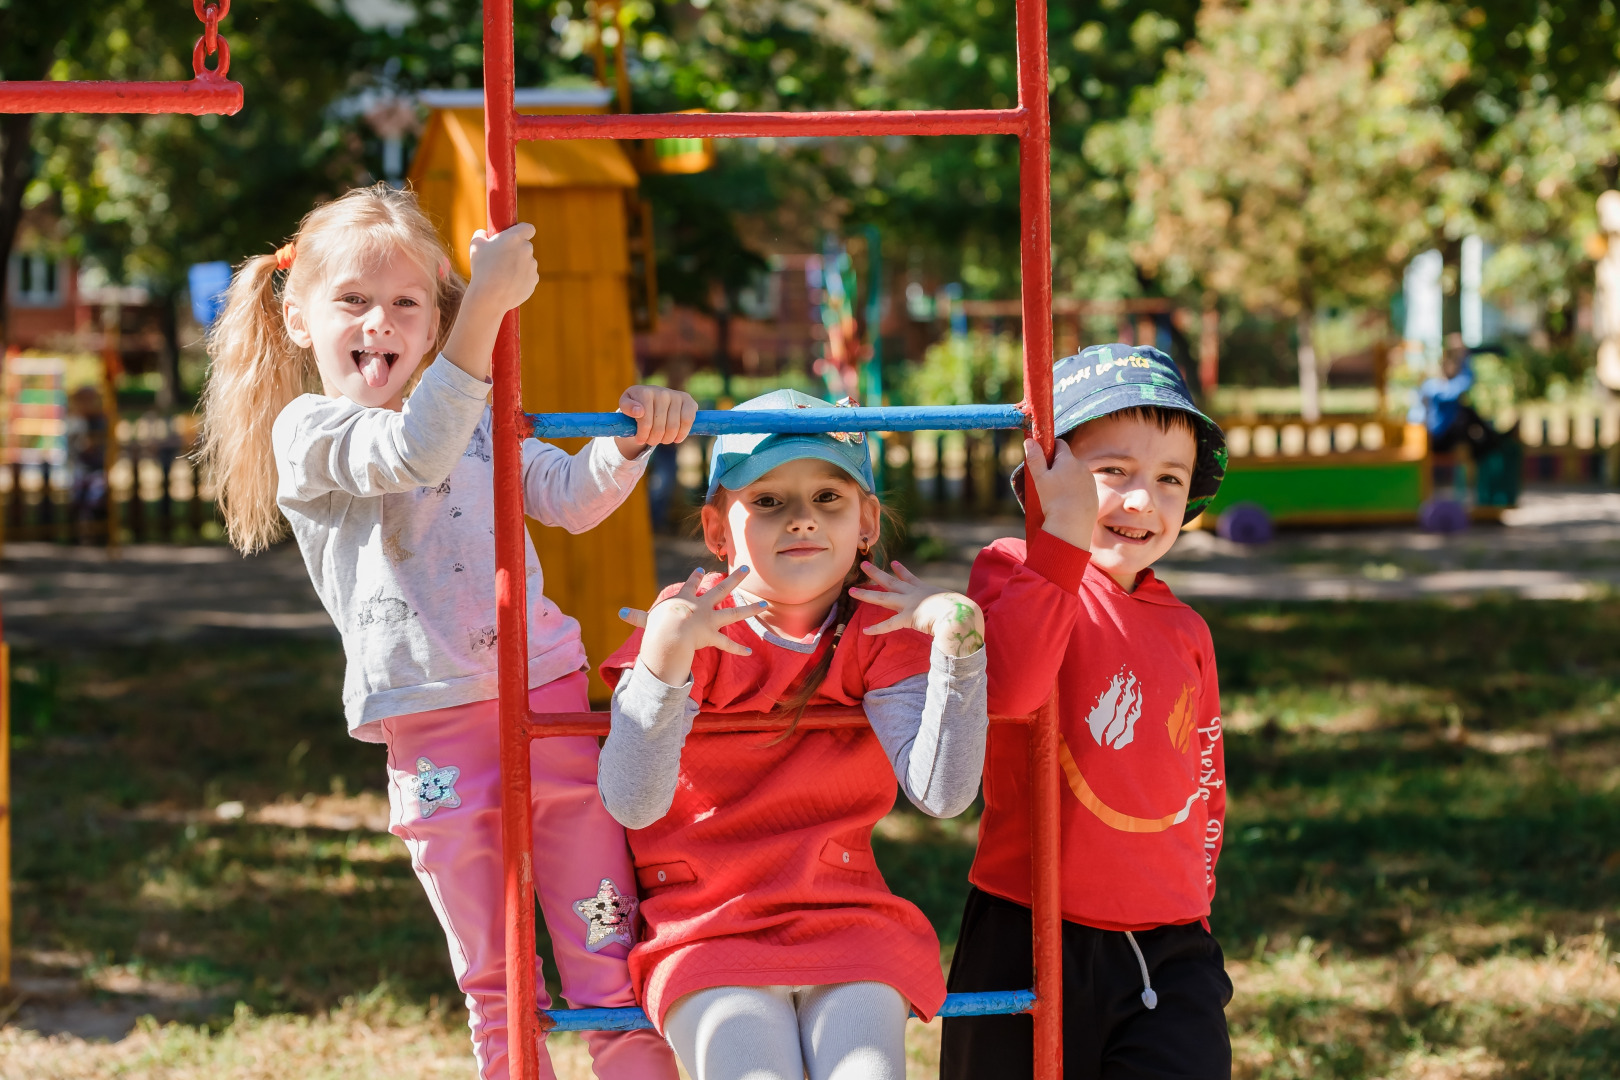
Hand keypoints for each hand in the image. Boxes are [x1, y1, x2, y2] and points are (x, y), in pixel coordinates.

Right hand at [463, 224, 539, 313]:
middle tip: (501, 259)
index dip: (523, 231)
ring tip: (501, 276)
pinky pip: (528, 277)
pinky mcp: (534, 281)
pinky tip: (507, 285)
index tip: (516, 236)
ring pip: (526, 263)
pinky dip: (520, 279)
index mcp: (515, 238)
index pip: (528, 228)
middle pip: (525, 247)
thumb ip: (481, 234)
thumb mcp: (475, 246)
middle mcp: (527, 250)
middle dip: (516, 251)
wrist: (490, 296)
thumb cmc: (481, 269)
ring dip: (518, 266)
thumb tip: (484, 233)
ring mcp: (532, 266)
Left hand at [614, 386, 697, 459]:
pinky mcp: (688, 401)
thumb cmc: (636, 404)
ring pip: (673, 427)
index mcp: (645, 392)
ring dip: (666, 439)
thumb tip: (639, 412)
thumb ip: (626, 407)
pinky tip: (676, 438)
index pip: (646, 420)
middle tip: (651, 441)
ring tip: (661, 439)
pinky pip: (688, 421)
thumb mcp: (625, 405)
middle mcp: (662, 392)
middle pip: (660, 427)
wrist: (651, 397)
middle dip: (654, 439)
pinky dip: (682, 433)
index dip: (643, 434)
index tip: (639, 440)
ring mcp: (677, 396)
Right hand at [620, 566, 765, 684]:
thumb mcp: (648, 619)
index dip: (695, 578)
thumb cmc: (658, 624)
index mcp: (685, 599)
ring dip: (750, 609)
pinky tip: (750, 651)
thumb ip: (637, 617)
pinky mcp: (712, 636)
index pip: (691, 586)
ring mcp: (709, 620)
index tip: (702, 570)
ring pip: (733, 613)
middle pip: (721, 589)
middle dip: (735, 579)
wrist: (671, 632)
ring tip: (764, 604)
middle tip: (745, 568)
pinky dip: (737, 649)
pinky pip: (726, 644)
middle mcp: (701, 606)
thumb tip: (619, 614)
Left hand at [849, 560, 985, 656]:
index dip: (901, 570)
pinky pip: (889, 625)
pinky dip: (877, 629)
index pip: (910, 578)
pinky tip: (865, 631)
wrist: (962, 613)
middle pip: (891, 582)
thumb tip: (965, 618)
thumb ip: (954, 610)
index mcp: (927, 590)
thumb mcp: (958, 606)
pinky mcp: (909, 617)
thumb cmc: (964, 611)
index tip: (893, 563)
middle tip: (864, 565)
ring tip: (851, 590)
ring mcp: (910, 604)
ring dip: (866, 594)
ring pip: (883, 598)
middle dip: (876, 573)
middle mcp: (915, 594)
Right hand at [1025, 437, 1096, 550]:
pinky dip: (1075, 491)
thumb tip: (1030, 440)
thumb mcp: (1039, 478)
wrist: (1071, 525)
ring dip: (1067, 478)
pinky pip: (1082, 487)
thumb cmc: (1052, 499)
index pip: (1060, 444)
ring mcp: (1090, 480)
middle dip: (1057, 465)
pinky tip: (1066, 503)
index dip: (1049, 448)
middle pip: (1068, 460)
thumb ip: (1034, 457)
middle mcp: (1082, 466)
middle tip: (1046, 480)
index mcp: (1068, 459)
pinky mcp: (1094, 494)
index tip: (1042, 458)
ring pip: (1076, 474)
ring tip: (1056, 495)